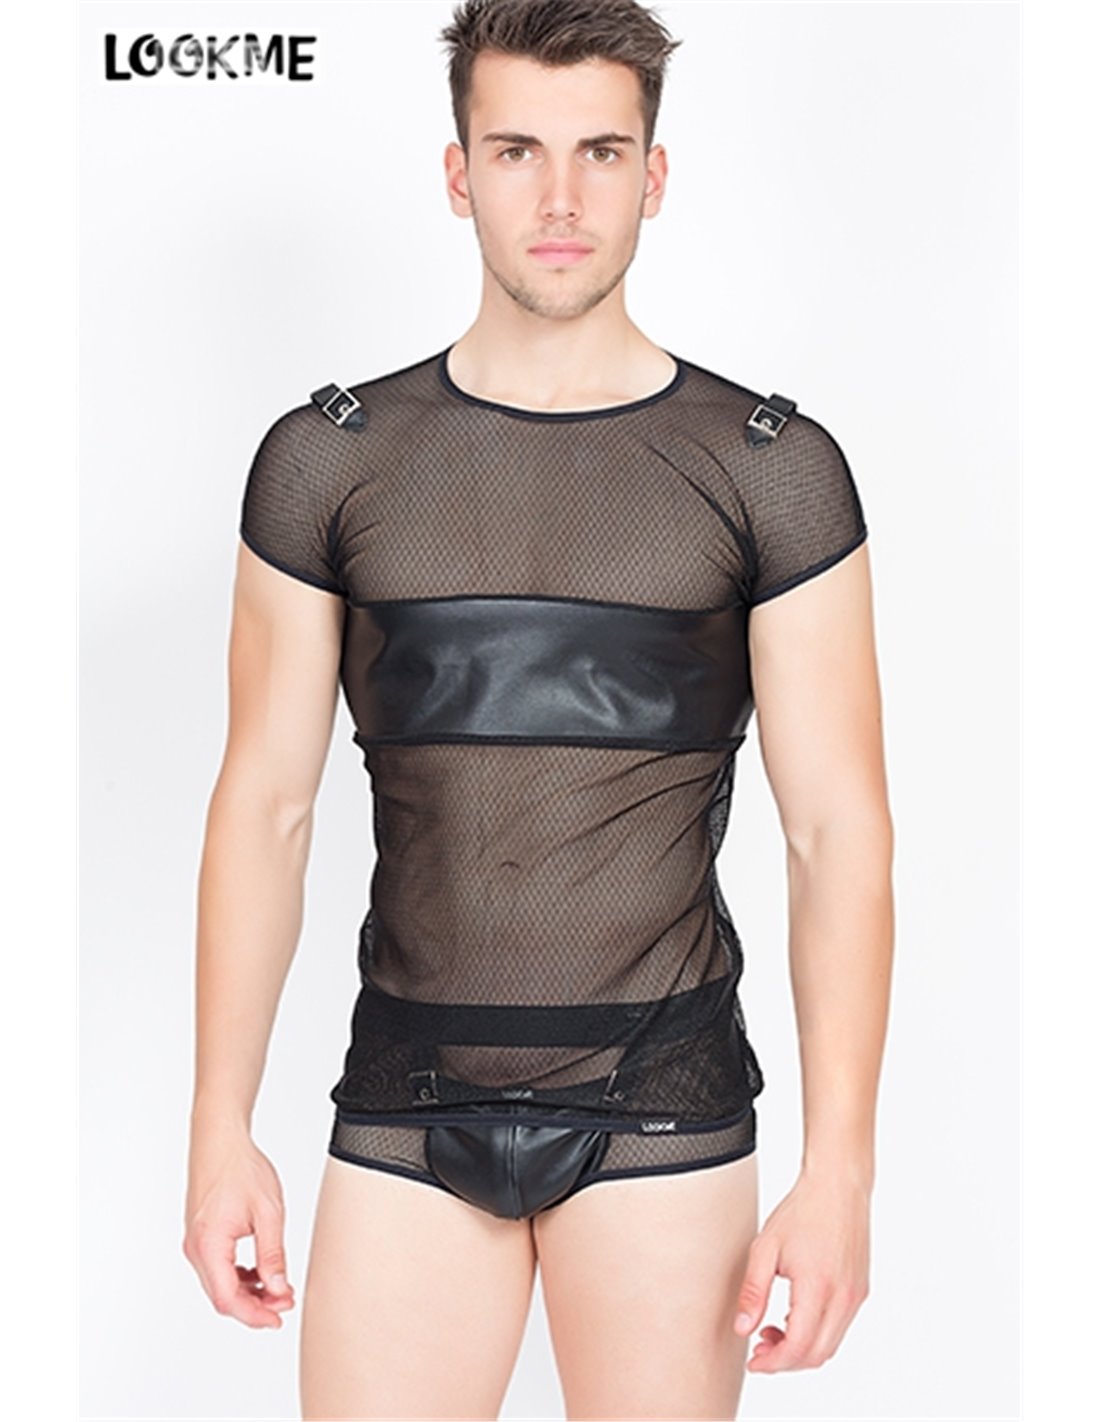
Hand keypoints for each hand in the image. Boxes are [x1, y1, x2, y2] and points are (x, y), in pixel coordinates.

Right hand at [182, 1128, 296, 1328]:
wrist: (219, 1140)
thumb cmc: (241, 1168)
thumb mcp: (267, 1212)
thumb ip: (272, 1254)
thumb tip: (278, 1289)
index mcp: (209, 1244)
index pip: (228, 1298)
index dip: (254, 1315)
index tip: (278, 1318)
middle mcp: (196, 1248)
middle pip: (222, 1296)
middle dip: (255, 1305)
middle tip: (285, 1303)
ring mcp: (195, 1243)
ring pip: (219, 1284)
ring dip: (248, 1292)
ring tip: (278, 1288)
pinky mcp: (200, 1236)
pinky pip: (217, 1268)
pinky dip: (239, 1277)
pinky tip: (261, 1273)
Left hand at [732, 1166, 870, 1370]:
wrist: (838, 1186)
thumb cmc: (801, 1211)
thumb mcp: (765, 1247)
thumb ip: (753, 1292)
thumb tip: (742, 1328)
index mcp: (818, 1287)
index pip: (798, 1346)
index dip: (774, 1362)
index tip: (754, 1360)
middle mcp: (844, 1297)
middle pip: (816, 1355)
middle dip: (785, 1361)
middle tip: (759, 1347)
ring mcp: (856, 1295)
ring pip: (830, 1345)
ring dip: (801, 1349)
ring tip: (773, 1330)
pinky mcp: (861, 1290)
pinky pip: (839, 1328)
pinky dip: (817, 1334)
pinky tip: (794, 1316)